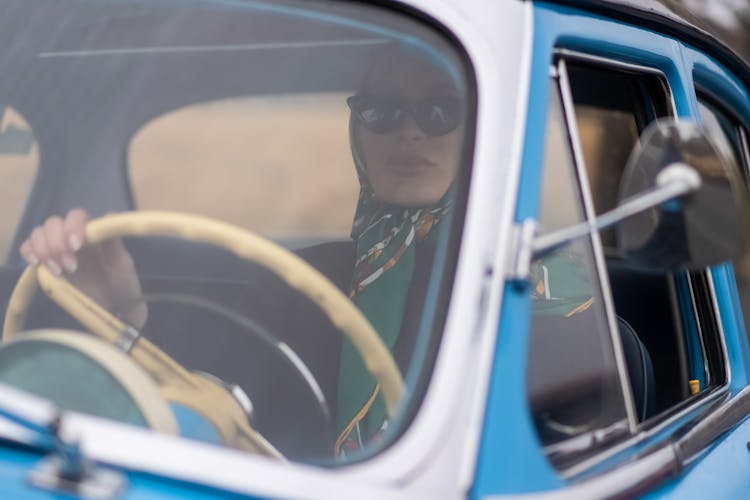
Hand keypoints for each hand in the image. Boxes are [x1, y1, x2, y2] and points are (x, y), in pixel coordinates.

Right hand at [19, 209, 146, 327]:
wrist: (114, 308)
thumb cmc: (122, 283)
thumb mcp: (122, 264)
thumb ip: (114, 242)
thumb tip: (110, 214)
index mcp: (92, 233)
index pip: (76, 216)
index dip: (73, 227)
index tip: (77, 246)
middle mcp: (72, 237)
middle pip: (53, 223)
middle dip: (57, 243)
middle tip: (71, 267)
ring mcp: (57, 249)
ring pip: (38, 234)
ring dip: (44, 249)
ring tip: (59, 271)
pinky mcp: (45, 264)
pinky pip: (27, 249)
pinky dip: (28, 252)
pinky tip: (38, 264)